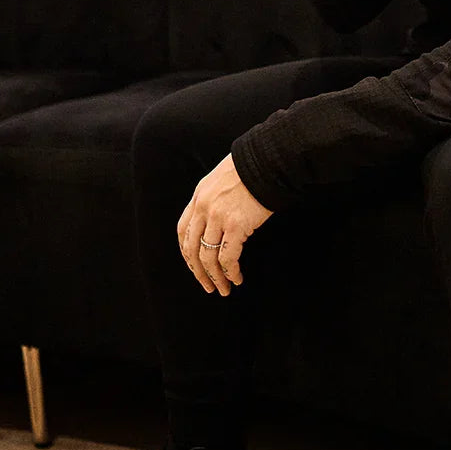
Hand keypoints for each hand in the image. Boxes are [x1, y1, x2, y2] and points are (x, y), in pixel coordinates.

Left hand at [177, 155, 272, 295]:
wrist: (267, 161)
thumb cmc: (252, 168)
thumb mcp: (222, 179)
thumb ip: (214, 198)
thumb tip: (216, 220)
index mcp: (199, 196)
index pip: (183, 230)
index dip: (186, 252)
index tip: (193, 266)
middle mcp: (204, 208)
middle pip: (192, 248)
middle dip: (198, 272)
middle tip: (207, 285)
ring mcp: (218, 217)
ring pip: (208, 257)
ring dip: (215, 277)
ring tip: (223, 289)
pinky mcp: (235, 225)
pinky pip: (227, 257)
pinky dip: (230, 272)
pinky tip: (237, 278)